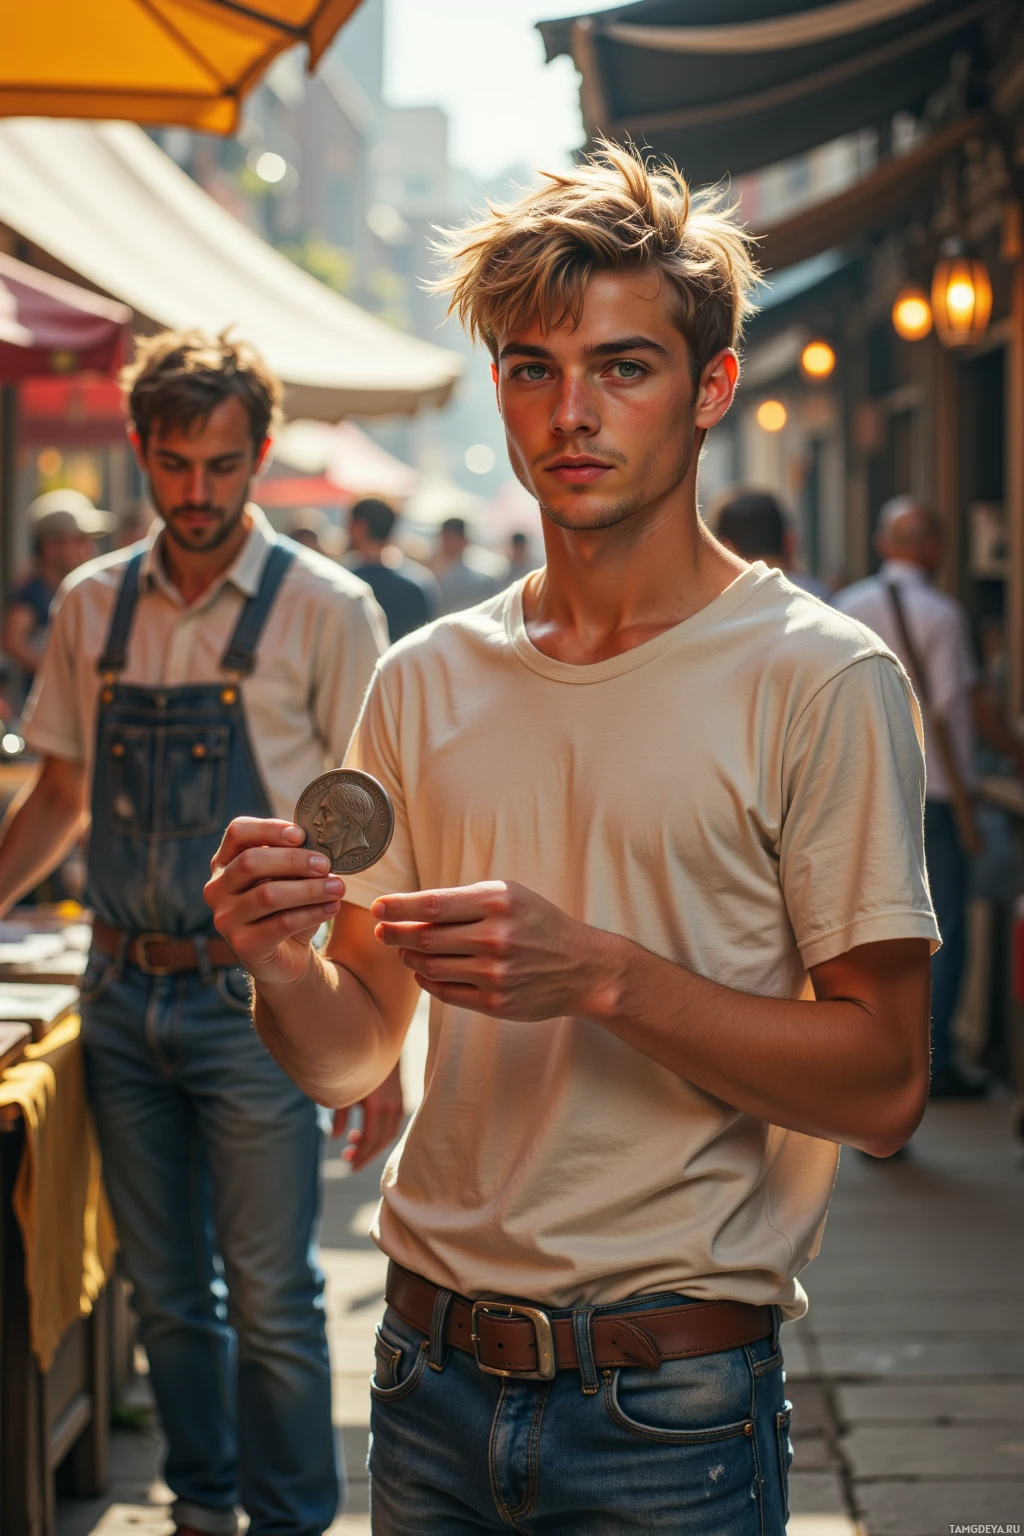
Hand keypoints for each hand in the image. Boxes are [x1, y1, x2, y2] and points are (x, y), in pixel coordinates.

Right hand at [204, 817, 345, 986]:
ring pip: (268, 895)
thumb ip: (294, 859)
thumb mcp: (288, 879)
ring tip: (338, 887)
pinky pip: (281, 923)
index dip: (269, 829)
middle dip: (293, 860)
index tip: (301, 835)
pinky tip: (332, 907)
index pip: (238, 832)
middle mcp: (217, 889)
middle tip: (325, 864)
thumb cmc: (285, 908)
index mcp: (224, 863)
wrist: (283, 956)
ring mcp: (226, 919)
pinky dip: (311, 913)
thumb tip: (320, 846)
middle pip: (251, 862)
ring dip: (309, 889)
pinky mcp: (243, 945)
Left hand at [332, 1061, 404, 1171]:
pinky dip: (380, 1132)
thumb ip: (339, 1115)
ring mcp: (399, 1101)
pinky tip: (363, 1131)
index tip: (348, 1164)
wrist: (378, 1042)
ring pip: (390, 1133)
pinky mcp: (401, 1097)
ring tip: (352, 1144)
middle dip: (366, 1155)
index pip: (370, 1139)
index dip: (360, 1155)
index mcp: (377, 1105)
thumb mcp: (343, 1089)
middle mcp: (392, 1105)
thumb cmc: (355, 1065)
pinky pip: (393, 1123)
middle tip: (350, 1163)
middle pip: (382, 1141)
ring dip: (373, 1144)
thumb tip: (335, 1137)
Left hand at [372, 880, 605, 1020]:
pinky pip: (446, 993)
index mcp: (497, 902)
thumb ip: (467, 900)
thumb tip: (413, 907)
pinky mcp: (496, 1002)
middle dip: (394, 934)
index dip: (399, 907)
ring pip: (431, 967)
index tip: (378, 907)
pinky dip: (427, 982)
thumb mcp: (511, 896)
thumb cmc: (540, 924)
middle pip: (425, 937)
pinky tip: (423, 972)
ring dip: (409, 958)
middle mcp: (495, 937)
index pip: (433, 903)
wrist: (584, 968)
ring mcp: (495, 973)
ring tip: (403, 951)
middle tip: (381, 931)